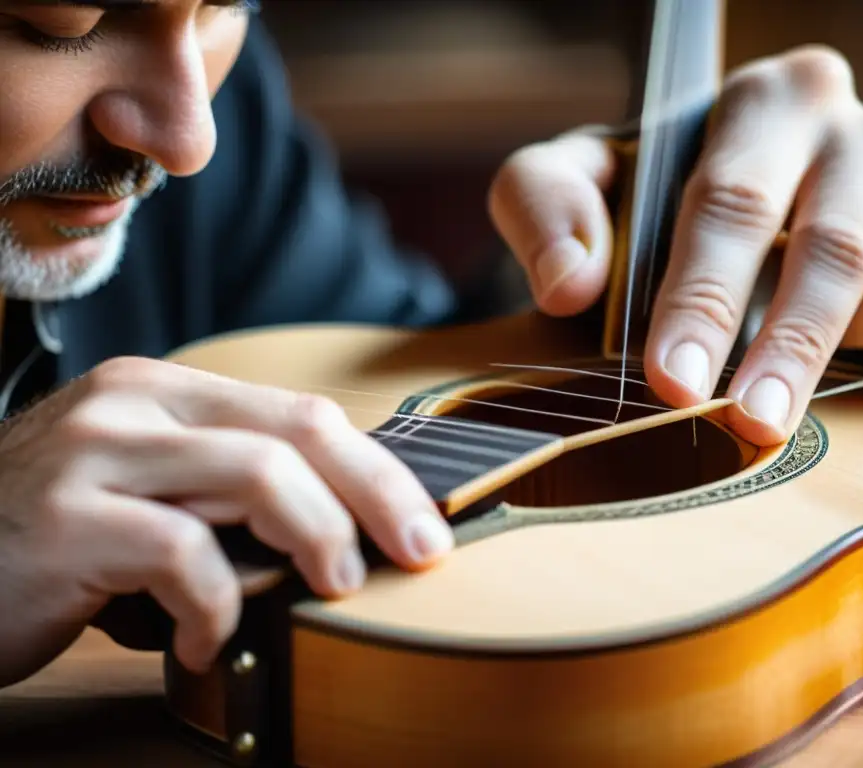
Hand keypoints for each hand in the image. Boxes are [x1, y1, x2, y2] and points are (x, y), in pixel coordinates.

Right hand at [0, 357, 452, 686]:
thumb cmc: (53, 540)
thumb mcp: (149, 493)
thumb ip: (228, 493)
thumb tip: (344, 526)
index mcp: (165, 393)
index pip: (301, 414)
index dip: (376, 468)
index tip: (423, 521)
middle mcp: (134, 405)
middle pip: (296, 431)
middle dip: (376, 493)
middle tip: (420, 551)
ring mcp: (97, 455)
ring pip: (256, 475)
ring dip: (317, 538)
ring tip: (335, 589)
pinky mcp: (66, 522)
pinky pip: (182, 556)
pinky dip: (216, 607)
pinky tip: (207, 640)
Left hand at [489, 45, 862, 444]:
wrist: (736, 182)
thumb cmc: (650, 191)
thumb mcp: (567, 180)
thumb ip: (546, 208)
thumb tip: (569, 284)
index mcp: (766, 103)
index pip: (733, 206)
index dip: (703, 302)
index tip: (676, 383)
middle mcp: (861, 130)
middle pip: (838, 254)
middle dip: (790, 352)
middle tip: (750, 426)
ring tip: (808, 361)